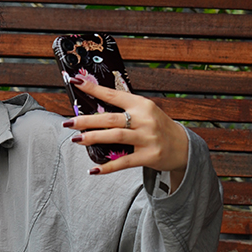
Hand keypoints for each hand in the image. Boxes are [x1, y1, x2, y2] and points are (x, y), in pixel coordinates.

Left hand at [65, 75, 188, 189]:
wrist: (183, 147)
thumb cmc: (157, 128)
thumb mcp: (145, 113)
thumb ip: (124, 110)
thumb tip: (93, 109)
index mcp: (141, 105)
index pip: (113, 95)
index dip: (93, 89)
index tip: (76, 82)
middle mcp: (144, 119)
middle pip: (110, 119)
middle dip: (87, 120)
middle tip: (69, 123)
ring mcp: (147, 138)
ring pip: (115, 137)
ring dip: (93, 138)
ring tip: (76, 140)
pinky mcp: (148, 156)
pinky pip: (124, 162)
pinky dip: (107, 167)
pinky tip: (93, 170)